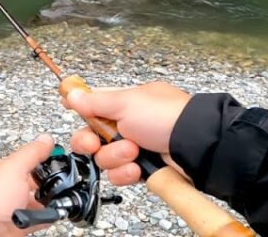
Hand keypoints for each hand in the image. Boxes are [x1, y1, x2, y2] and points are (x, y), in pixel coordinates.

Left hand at [0, 134, 54, 235]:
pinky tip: (51, 216)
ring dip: (42, 203)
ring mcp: (3, 211)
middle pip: (22, 185)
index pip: (15, 163)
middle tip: (55, 181)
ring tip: (56, 199)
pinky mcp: (11, 228)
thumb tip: (45, 140)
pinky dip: (42, 219)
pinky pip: (31, 222)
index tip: (50, 160)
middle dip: (39, 184)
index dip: (34, 160)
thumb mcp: (13, 167)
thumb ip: (31, 153)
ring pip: (27, 204)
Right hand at [64, 82, 190, 185]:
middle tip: (98, 142)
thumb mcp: (126, 102)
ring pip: (104, 158)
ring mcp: (133, 147)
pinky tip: (137, 167)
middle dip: (92, 142)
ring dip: (115, 157)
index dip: (80, 112)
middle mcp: (125, 124)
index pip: (91, 105)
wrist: (195, 145)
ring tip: (134, 151)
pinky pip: (119, 175)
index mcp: (122, 103)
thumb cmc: (166, 116)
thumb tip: (71, 93)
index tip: (74, 115)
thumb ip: (95, 101)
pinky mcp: (140, 168)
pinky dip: (126, 173)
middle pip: (91, 137)